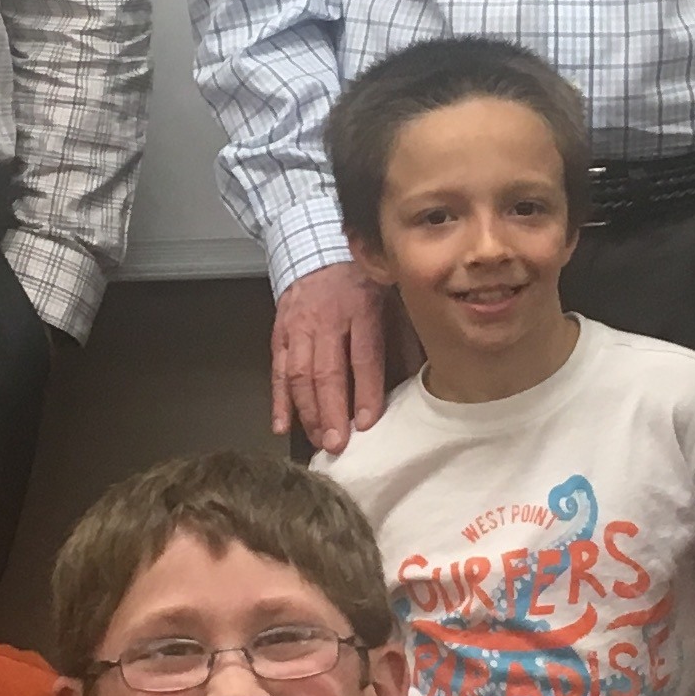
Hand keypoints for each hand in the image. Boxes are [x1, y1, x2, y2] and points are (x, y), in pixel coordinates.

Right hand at [268, 261, 387, 456]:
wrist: (318, 250)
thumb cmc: (363, 284)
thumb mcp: (391, 301)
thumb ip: (403, 340)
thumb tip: (417, 383)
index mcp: (362, 308)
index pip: (363, 357)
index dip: (365, 391)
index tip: (367, 423)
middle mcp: (327, 319)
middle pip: (327, 371)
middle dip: (331, 411)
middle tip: (337, 444)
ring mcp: (299, 327)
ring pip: (299, 375)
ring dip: (307, 412)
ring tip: (318, 441)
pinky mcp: (280, 334)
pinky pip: (277, 370)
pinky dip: (278, 400)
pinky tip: (282, 426)